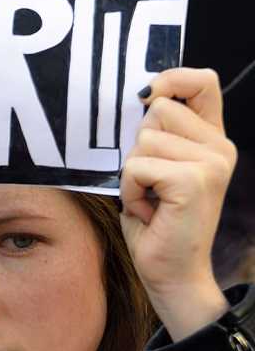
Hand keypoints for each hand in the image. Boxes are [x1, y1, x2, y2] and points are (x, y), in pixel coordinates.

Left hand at [121, 67, 236, 340]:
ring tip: (150, 198)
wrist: (172, 272)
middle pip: (158, 109)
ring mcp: (210, 164)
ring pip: (144, 139)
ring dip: (132, 172)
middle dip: (139, 145)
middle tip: (150, 181)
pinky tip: (148, 209)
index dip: (171, 78)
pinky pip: (137, 166)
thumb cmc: (157, 220)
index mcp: (211, 139)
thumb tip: (140, 98)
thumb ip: (157, 134)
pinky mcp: (192, 181)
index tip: (147, 97)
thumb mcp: (156, 167)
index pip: (202, 81)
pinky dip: (131, 189)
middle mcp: (219, 147)